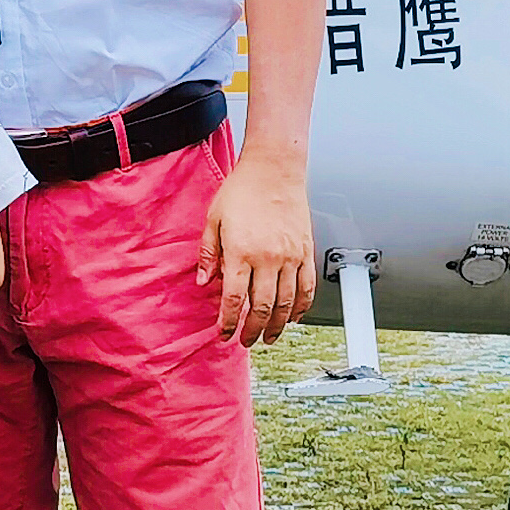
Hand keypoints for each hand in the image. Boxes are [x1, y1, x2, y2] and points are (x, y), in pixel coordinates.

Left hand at [194, 151, 315, 348]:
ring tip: (269, 337)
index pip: (233, 299)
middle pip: (262, 308)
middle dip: (253, 330)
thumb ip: (208, 253)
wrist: (274, 169)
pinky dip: (301, 307)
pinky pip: (307, 287)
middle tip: (246, 341)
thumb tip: (203, 282)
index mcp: (242, 251)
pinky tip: (293, 317)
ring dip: (277, 326)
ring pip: (286, 303)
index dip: (227, 322)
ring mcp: (290, 256)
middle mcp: (268, 258)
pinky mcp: (306, 251)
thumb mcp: (213, 219)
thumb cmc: (242, 190)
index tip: (223, 334)